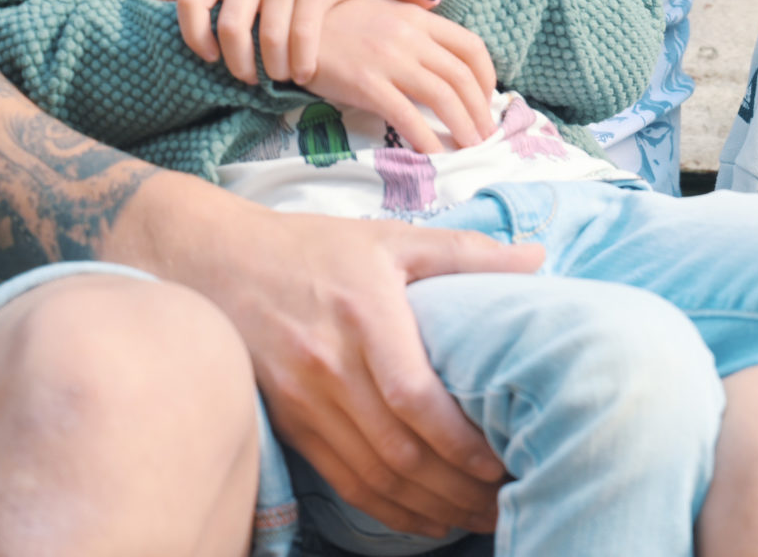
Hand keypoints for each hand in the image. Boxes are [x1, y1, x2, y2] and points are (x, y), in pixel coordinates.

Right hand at [143, 186, 545, 536]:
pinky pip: (343, 481)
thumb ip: (468, 253)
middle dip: (457, 487)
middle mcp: (330, 368)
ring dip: (428, 507)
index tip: (501, 462)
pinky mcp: (289, 426)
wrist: (218, 262)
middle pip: (398, 450)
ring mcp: (304, 403)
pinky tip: (426, 519)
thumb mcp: (393, 237)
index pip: (414, 397)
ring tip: (478, 519)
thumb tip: (539, 258)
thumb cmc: (317, 248)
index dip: (459, 440)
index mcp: (365, 317)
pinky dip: (387, 510)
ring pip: (372, 476)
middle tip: (507, 503)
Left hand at [151, 0, 397, 83]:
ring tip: (280, 77)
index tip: (209, 57)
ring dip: (274, 68)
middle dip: (238, 63)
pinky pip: (303, 34)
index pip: (190, 0)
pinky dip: (301, 62)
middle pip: (230, 26)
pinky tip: (303, 72)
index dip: (193, 35)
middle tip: (248, 79)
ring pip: (269, 36)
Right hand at [303, 0, 498, 152]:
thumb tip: (444, 64)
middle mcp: (410, 36)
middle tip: (486, 134)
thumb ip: (415, 32)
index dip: (487, 77)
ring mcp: (388, 59)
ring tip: (470, 147)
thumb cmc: (337, 23)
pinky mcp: (366, 83)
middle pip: (461, 76)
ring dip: (463, 126)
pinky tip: (434, 154)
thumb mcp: (383, 14)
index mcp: (418, 18)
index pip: (471, 46)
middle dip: (480, 110)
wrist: (289, 26)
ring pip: (442, 96)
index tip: (488, 99)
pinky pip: (406, 115)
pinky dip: (426, 138)